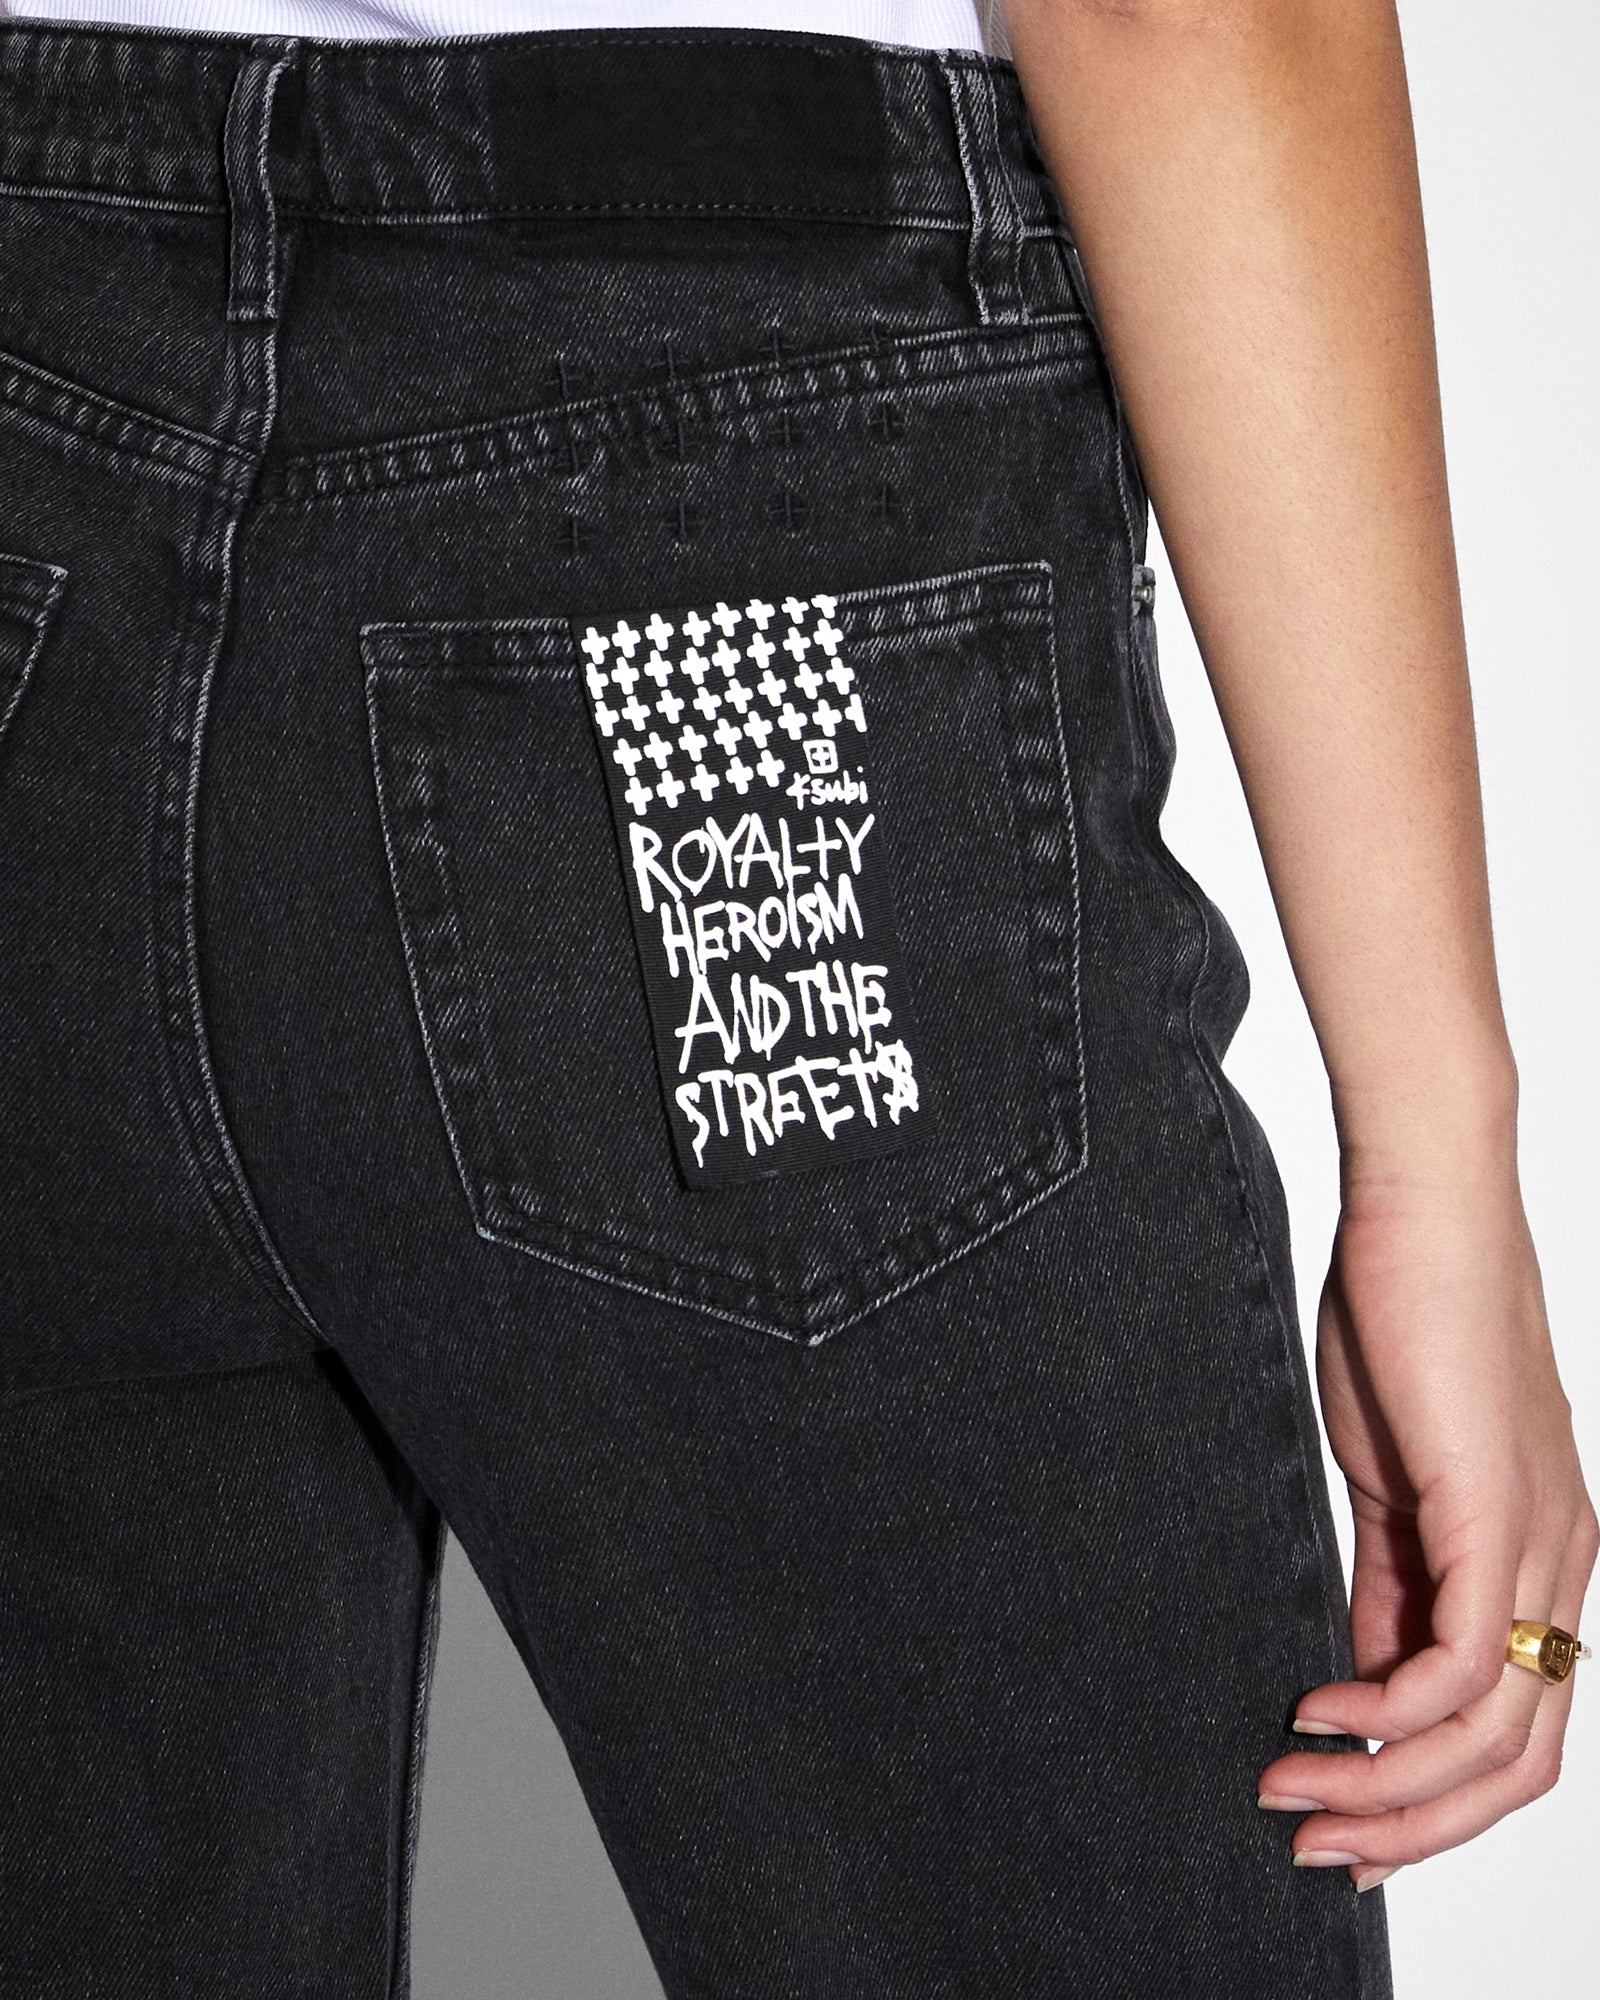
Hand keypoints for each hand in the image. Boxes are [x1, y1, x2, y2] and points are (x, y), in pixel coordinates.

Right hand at [1255, 1140, 1596, 1891]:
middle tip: (1311, 1843)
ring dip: (1387, 1790)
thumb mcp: (1389, 1479)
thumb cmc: (1402, 1314)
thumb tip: (1364, 1681)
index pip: (1511, 1730)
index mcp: (1537, 1557)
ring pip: (1497, 1738)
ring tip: (1291, 1793)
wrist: (1422, 1204)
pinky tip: (1316, 1712)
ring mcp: (1541, 1543)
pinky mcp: (1497, 1511)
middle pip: (1520, 1768)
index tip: (1337, 1827)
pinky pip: (1461, 1665)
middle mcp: (1561, 1566)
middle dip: (1412, 1827)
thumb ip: (1389, 1581)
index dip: (1429, 1802)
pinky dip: (1387, 1716)